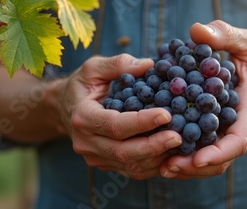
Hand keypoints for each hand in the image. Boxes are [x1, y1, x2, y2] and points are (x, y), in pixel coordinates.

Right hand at [57, 54, 182, 179]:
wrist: (65, 108)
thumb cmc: (83, 85)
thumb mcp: (93, 68)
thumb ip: (118, 64)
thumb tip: (148, 65)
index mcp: (82, 117)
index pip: (114, 125)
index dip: (141, 122)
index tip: (166, 114)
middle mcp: (86, 142)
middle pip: (123, 151)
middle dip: (153, 146)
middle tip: (179, 136)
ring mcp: (96, 157)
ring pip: (130, 165)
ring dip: (157, 157)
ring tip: (180, 146)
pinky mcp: (106, 165)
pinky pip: (132, 170)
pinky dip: (154, 165)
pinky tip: (171, 154)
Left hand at [161, 20, 246, 177]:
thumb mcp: (246, 42)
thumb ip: (224, 36)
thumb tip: (196, 30)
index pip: (239, 140)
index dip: (219, 153)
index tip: (197, 159)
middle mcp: (241, 127)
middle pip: (222, 158)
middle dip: (196, 166)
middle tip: (168, 167)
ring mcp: (229, 133)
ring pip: (213, 161)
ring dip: (189, 167)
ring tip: (162, 168)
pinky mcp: (217, 132)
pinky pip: (204, 150)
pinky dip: (186, 156)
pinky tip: (164, 156)